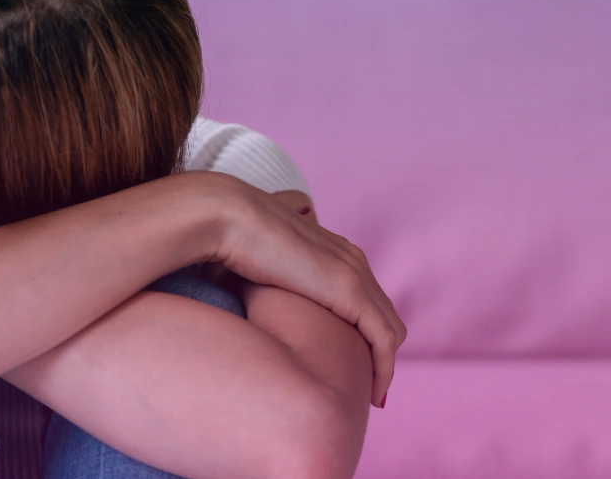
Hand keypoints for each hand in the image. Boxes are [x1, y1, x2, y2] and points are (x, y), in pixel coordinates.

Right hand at [202, 174, 406, 407]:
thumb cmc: (225, 233)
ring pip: (389, 328)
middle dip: (378, 352)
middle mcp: (350, 258)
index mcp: (329, 247)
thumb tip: (236, 264)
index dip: (359, 327)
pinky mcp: (351, 292)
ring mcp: (354, 273)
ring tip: (370, 396)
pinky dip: (384, 369)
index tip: (345, 359)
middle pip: (381, 313)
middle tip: (363, 386)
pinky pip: (383, 340)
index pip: (361, 293)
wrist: (223, 217)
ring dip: (383, 365)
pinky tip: (373, 394)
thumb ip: (259, 251)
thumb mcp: (249, 249)